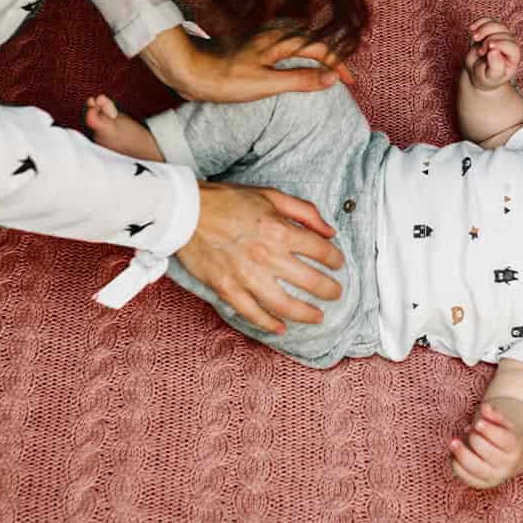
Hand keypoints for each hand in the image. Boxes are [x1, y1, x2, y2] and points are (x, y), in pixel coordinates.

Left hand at [140, 24, 355, 102]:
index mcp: (281, 41)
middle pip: (312, 42)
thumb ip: (300, 79)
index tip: (350, 82)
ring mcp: (262, 40)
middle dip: (331, 57)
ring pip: (298, 43)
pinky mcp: (251, 48)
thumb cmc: (223, 78)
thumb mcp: (266, 83)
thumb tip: (330, 78)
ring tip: (326, 70)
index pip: (321, 50)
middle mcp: (274, 35)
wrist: (188, 70)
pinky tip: (294, 65)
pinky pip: (285, 48)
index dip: (339, 65)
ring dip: (315, 55)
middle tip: (344, 76)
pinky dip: (299, 56)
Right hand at [175, 181, 345, 333]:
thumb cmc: (228, 200)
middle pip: (311, 281)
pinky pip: (252, 313)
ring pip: (285, 304)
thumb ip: (304, 211)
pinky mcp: (227, 289)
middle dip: (329, 290)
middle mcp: (268, 256)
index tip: (338, 263)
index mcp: (281, 230)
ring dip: (306, 313)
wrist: (185, 212)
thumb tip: (330, 231)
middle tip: (336, 293)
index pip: (321, 251)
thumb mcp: (271, 195)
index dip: (335, 259)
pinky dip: (268, 324)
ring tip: (318, 316)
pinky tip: (281, 328)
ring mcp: (247, 276)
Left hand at [448, 402, 522, 488]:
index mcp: (515, 448)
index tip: (478, 423)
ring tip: (454, 441)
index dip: (489, 430)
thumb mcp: (502, 423)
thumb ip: (494, 414)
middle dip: (475, 437)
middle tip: (471, 429)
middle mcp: (506, 465)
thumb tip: (485, 407)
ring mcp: (494, 477)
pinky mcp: (481, 484)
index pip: (503, 439)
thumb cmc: (502, 435)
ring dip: (461, 452)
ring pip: (474, 466)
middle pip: (486, 451)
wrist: (508, 457)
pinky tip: (454, 454)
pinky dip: (456, 464)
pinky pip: (465, 476)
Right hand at [464, 17, 521, 90]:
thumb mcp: (490, 77)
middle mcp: (510, 45)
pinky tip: (472, 28)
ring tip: (474, 37)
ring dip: (484, 28)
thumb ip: (495, 67)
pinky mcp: (491, 31)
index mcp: (514, 58)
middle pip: (503, 34)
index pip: (512, 47)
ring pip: (496, 25)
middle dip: (488, 40)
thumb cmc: (486, 78)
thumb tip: (494, 51)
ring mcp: (501, 36)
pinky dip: (480, 22)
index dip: (501, 44)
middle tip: (480, 52)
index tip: (488, 48)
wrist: (478, 73)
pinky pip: (488, 20)